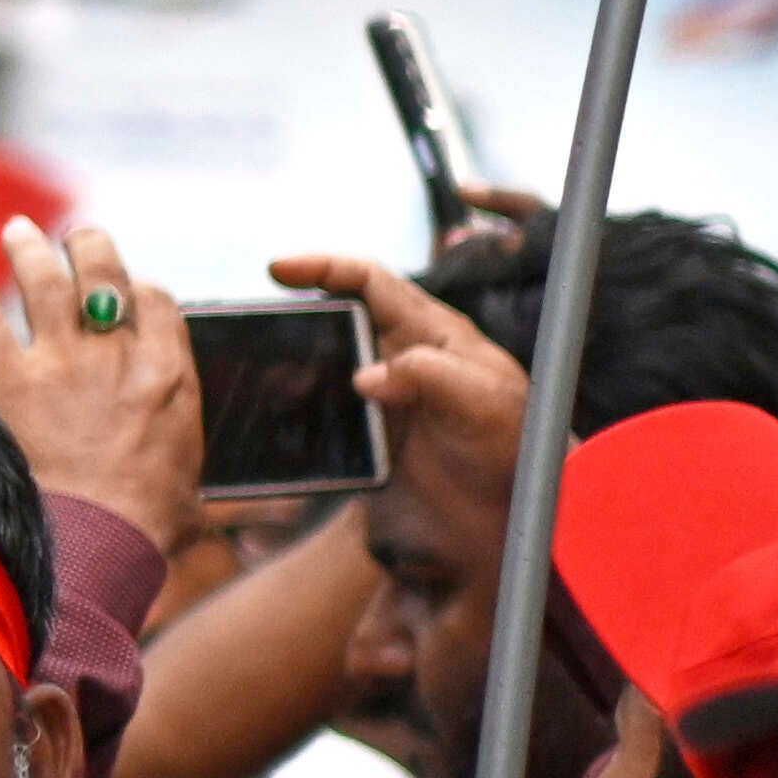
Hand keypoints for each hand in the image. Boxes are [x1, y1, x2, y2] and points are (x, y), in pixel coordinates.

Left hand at [0, 219, 195, 554]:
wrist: (92, 546)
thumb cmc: (142, 531)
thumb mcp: (189, 495)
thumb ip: (184, 477)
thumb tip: (195, 509)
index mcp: (169, 377)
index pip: (158, 303)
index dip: (139, 289)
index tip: (123, 291)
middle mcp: (117, 357)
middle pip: (104, 277)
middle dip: (89, 247)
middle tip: (75, 236)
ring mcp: (60, 363)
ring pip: (44, 282)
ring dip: (28, 249)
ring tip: (17, 230)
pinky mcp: (8, 379)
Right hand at [277, 248, 524, 579]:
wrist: (519, 509)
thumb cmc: (516, 443)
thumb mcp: (482, 399)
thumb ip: (430, 375)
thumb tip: (366, 376)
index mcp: (430, 330)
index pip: (369, 281)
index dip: (324, 268)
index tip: (278, 270)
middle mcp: (401, 355)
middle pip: (334, 319)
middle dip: (294, 320)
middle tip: (258, 336)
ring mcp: (383, 395)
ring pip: (321, 366)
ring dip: (290, 372)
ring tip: (262, 386)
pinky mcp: (370, 434)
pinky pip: (322, 415)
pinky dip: (297, 415)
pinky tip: (279, 427)